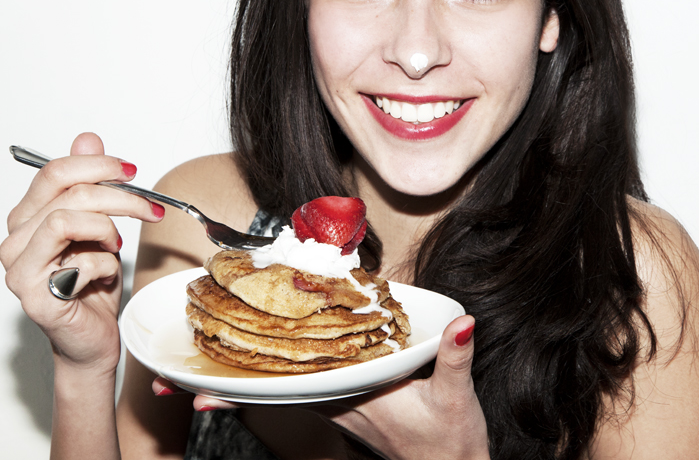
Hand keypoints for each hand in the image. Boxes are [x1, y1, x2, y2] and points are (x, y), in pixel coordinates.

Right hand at [1, 132, 163, 373]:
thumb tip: (88, 139)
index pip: (54, 171)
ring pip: (68, 219)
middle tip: (151, 209)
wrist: (91, 336)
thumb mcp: (100, 224)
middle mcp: (16, 239)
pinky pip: (79, 262)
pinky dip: (105, 266)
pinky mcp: (35, 296)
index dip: (99, 165)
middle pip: (69, 192)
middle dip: (122, 196)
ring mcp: (20, 269)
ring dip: (108, 229)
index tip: (133, 171)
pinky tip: (103, 277)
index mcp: (28, 216)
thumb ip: (90, 183)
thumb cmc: (93, 281)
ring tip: (116, 246)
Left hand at [188, 314, 489, 459]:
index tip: (199, 393)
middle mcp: (337, 400)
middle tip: (173, 378)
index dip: (243, 391)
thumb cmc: (449, 440)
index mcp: (353, 398)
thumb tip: (459, 323)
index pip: (288, 393)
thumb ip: (454, 358)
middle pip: (272, 390)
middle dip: (223, 385)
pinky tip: (262, 360)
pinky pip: (303, 383)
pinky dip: (276, 373)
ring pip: (282, 387)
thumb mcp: (454, 399)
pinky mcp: (348, 397)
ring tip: (198, 371)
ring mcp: (339, 400)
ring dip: (242, 379)